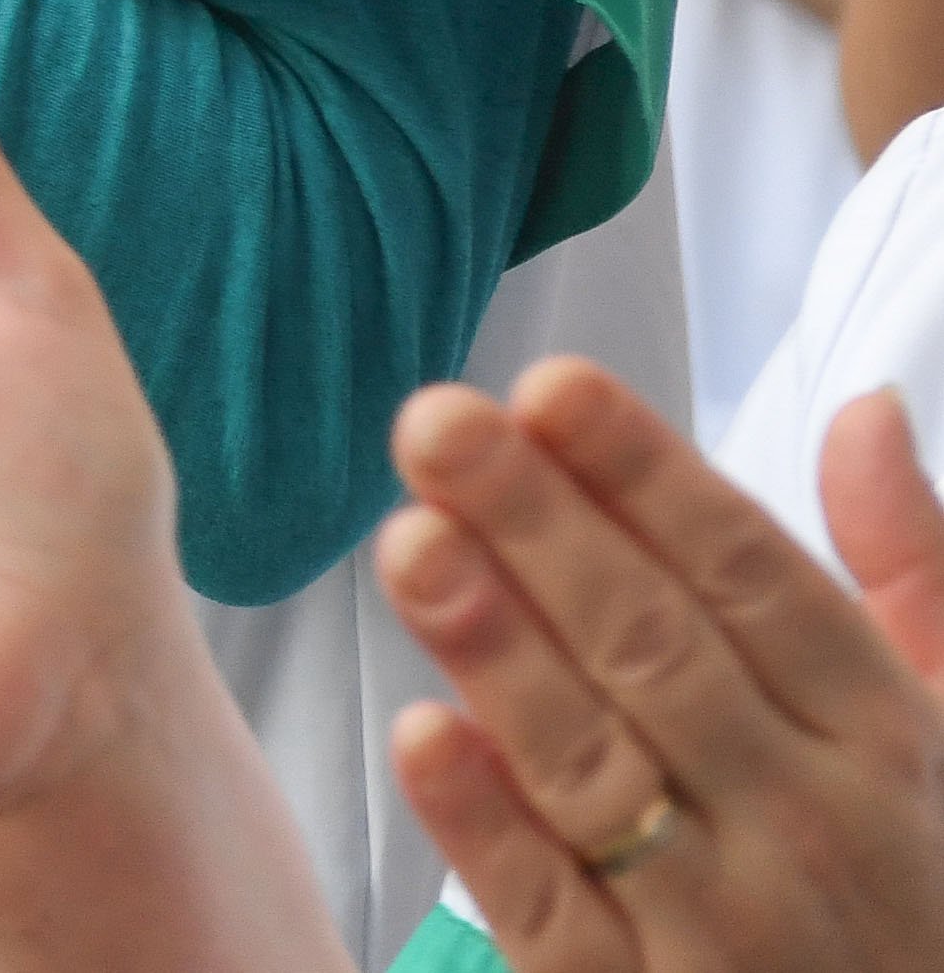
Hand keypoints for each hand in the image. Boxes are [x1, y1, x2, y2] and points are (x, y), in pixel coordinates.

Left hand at [378, 363, 943, 971]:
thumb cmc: (924, 884)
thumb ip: (909, 570)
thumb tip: (865, 408)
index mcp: (890, 739)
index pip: (754, 578)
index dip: (648, 476)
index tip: (549, 384)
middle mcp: (810, 824)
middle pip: (655, 649)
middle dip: (540, 528)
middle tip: (436, 423)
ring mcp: (726, 929)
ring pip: (595, 770)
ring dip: (497, 653)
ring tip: (409, 541)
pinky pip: (552, 917)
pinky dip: (489, 830)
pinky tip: (420, 737)